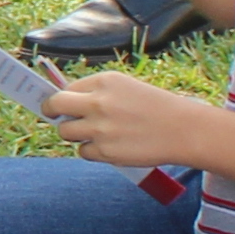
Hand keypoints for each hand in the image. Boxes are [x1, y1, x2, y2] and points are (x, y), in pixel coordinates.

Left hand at [33, 68, 201, 170]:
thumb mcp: (126, 87)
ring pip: (66, 132)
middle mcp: (98, 102)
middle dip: (51, 111)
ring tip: (95, 133)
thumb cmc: (156, 107)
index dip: (63, 98)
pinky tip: (111, 146)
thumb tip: (65, 104)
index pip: (67, 88)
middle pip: (55, 105)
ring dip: (75, 134)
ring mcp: (99, 128)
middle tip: (52, 116)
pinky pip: (83, 151)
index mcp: (105, 82)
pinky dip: (92, 151)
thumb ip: (97, 93)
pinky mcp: (104, 151)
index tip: (58, 103)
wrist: (183, 130)